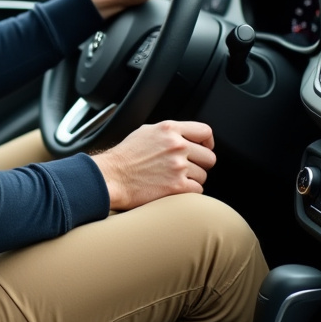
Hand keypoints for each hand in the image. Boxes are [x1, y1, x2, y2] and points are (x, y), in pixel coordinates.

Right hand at [89, 121, 216, 209]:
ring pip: (203, 175)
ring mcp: (178, 166)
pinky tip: (174, 189)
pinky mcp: (177, 186)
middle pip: (209, 157)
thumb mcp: (145, 132)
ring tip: (174, 179)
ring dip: (192, 179)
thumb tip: (186, 137)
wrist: (111, 177)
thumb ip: (169, 132)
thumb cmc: (124, 157)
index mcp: (169, 129)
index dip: (208, 142)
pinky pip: (198, 190)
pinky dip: (189, 192)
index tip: (204, 148)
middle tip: (188, 168)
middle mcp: (176, 146)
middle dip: (200, 164)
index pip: (204, 132)